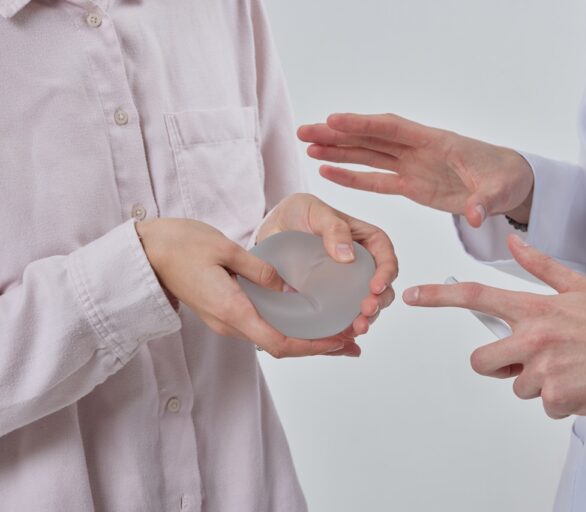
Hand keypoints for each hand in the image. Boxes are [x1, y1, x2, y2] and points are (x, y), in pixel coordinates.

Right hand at [136, 218, 358, 357]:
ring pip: (274, 339)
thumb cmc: (180, 246)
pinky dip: (290, 329)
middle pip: (282, 346)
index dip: (313, 346)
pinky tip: (308, 321)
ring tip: (340, 335)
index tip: (340, 340)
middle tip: (352, 344)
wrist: (145, 254)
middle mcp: (230, 324)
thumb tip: (288, 287)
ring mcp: (226, 321)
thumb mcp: (225, 249)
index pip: (279, 341)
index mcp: (232, 310)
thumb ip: (259, 270)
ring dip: (307, 340)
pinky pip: (264, 328)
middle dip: (318, 347)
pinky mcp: (226, 313)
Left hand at [257, 193, 398, 355]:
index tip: (375, 286)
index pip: (385, 256)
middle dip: (379, 302)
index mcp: (365, 240)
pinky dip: (347, 329)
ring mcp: (347, 285)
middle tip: (366, 311)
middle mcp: (360, 265)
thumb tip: (348, 255)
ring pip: (366, 305)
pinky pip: (344, 317)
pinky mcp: (331, 300)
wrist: (271, 231)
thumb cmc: (297, 213)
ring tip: (357, 328)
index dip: (386, 272)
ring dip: (367, 319)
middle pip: (381, 286)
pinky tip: (345, 337)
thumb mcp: (315, 211)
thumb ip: (334, 228)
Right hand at [297, 113, 534, 226]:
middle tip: (305, 131)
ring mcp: (413, 167)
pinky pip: (377, 179)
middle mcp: (418, 150)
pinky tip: (328, 171)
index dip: (363, 124)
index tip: (334, 121)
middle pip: (371, 138)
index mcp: (436, 142)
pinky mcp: (412, 186)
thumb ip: (483, 200)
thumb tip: (472, 215)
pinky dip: (353, 176)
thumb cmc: (507, 178)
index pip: (393, 129)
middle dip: (338, 134)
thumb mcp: (499, 189)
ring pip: (369, 155)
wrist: (512, 185)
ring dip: (338, 151)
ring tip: (308, 147)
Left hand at [402, 235, 585, 417]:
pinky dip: (560, 400)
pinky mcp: (558, 395)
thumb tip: (515, 241)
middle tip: (531, 360)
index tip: (411, 296)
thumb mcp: (578, 286)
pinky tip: (581, 383)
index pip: (477, 297)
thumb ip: (540, 265)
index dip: (438, 297)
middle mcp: (534, 335)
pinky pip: (543, 404)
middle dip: (500, 365)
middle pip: (482, 361)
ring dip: (537, 383)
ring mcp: (544, 367)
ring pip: (516, 386)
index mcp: (535, 308)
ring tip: (569, 368)